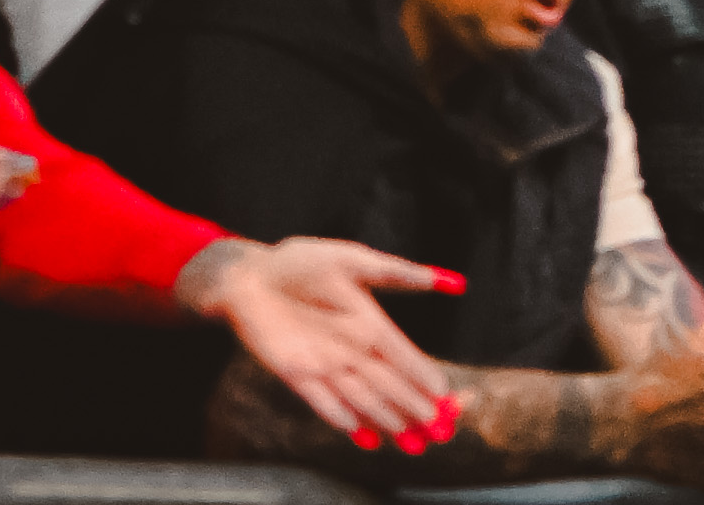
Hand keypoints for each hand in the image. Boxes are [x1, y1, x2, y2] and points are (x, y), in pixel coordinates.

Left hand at [182, 233, 468, 457]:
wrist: (250, 275)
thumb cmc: (299, 262)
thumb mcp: (353, 260)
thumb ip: (398, 273)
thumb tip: (453, 281)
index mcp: (369, 324)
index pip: (404, 357)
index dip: (425, 377)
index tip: (448, 397)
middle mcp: (351, 350)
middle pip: (388, 384)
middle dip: (414, 408)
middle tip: (440, 433)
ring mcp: (324, 364)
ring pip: (361, 397)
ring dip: (385, 419)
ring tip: (410, 442)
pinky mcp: (295, 373)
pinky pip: (322, 400)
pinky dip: (341, 416)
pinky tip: (361, 435)